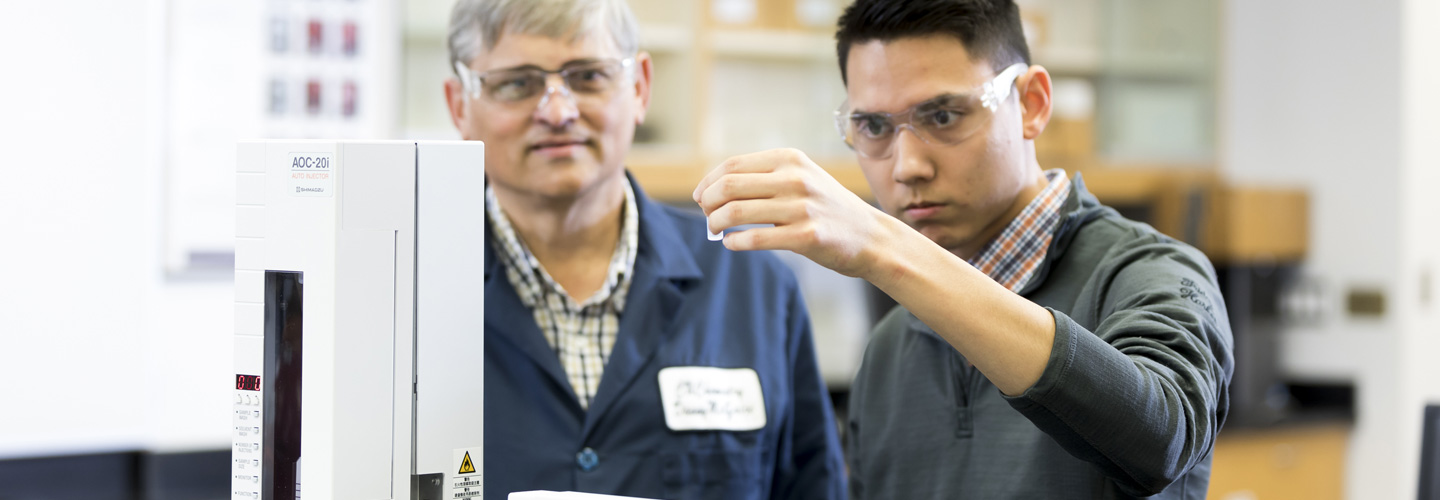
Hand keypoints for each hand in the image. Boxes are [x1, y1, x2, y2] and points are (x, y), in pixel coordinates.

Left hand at [693, 148, 893, 278]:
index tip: (701, 197)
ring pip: (736, 212)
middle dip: (707, 203)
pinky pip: (755, 239)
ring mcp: (802, 207)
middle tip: (705, 215)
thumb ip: (764, 178)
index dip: (708, 182)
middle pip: (728, 187)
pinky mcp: (807, 236)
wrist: (870, 236)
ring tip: (715, 230)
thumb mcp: (801, 177)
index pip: (732, 165)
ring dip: (715, 224)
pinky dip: (734, 242)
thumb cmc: (827, 208)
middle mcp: (795, 178)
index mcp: (790, 158)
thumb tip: (713, 191)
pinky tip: (731, 243)